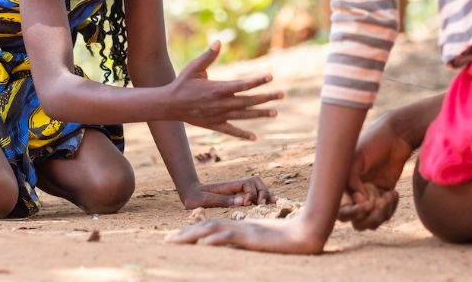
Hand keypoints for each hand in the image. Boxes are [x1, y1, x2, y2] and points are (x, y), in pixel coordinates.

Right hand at [167, 41, 281, 139]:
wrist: (169, 105)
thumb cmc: (182, 83)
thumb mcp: (194, 67)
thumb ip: (208, 56)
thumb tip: (218, 41)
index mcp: (217, 89)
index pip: (242, 84)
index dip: (257, 80)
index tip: (270, 76)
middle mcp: (221, 103)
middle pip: (248, 101)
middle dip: (266, 97)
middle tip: (282, 94)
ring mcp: (218, 116)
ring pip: (244, 116)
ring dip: (260, 114)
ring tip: (275, 112)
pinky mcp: (214, 125)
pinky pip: (231, 130)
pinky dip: (242, 134)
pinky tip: (254, 136)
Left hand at [168, 214, 324, 254]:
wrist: (306, 232)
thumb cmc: (289, 239)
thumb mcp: (264, 241)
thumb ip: (250, 240)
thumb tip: (237, 244)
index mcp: (241, 227)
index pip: (212, 227)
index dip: (194, 232)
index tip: (177, 238)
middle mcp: (239, 226)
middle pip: (206, 227)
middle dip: (185, 234)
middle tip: (165, 241)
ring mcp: (245, 230)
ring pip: (212, 230)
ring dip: (191, 236)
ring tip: (174, 242)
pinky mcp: (252, 237)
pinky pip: (229, 237)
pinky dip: (214, 240)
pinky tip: (202, 246)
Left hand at [181, 176, 272, 208]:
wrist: (189, 194)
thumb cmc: (195, 197)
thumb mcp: (205, 199)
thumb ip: (222, 199)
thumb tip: (242, 201)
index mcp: (229, 186)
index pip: (248, 183)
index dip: (251, 193)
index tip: (246, 204)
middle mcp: (236, 186)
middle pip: (257, 182)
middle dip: (263, 192)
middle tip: (262, 205)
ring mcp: (238, 191)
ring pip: (258, 187)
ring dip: (265, 194)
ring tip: (273, 204)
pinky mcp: (237, 197)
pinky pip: (254, 195)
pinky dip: (263, 199)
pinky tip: (270, 205)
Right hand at [336, 114, 412, 229]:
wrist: (396, 136)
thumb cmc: (373, 142)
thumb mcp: (358, 157)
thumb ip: (352, 179)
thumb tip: (358, 201)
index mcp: (342, 184)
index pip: (341, 210)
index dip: (353, 212)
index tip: (367, 203)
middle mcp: (354, 193)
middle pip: (356, 221)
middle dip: (368, 217)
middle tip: (379, 202)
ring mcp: (369, 195)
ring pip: (371, 221)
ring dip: (381, 214)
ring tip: (389, 196)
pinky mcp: (383, 196)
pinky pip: (385, 213)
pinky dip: (390, 209)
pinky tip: (393, 194)